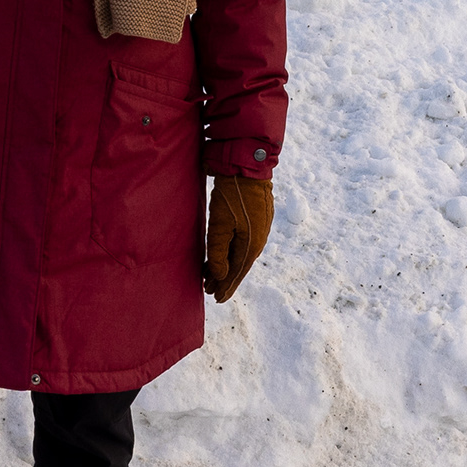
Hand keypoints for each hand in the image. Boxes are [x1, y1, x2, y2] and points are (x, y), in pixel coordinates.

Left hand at [202, 177, 272, 301]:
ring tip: (210, 276)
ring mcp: (258, 230)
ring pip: (239, 254)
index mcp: (252, 245)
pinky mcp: (255, 220)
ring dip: (225, 266)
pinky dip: (230, 252)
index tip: (216, 298)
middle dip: (223, 279)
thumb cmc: (232, 196)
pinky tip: (222, 254)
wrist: (247, 168)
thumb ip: (217, 251)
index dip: (226, 286)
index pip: (236, 272)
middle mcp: (258, 240)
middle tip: (208, 290)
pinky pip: (241, 243)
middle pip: (238, 265)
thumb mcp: (220, 225)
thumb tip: (220, 275)